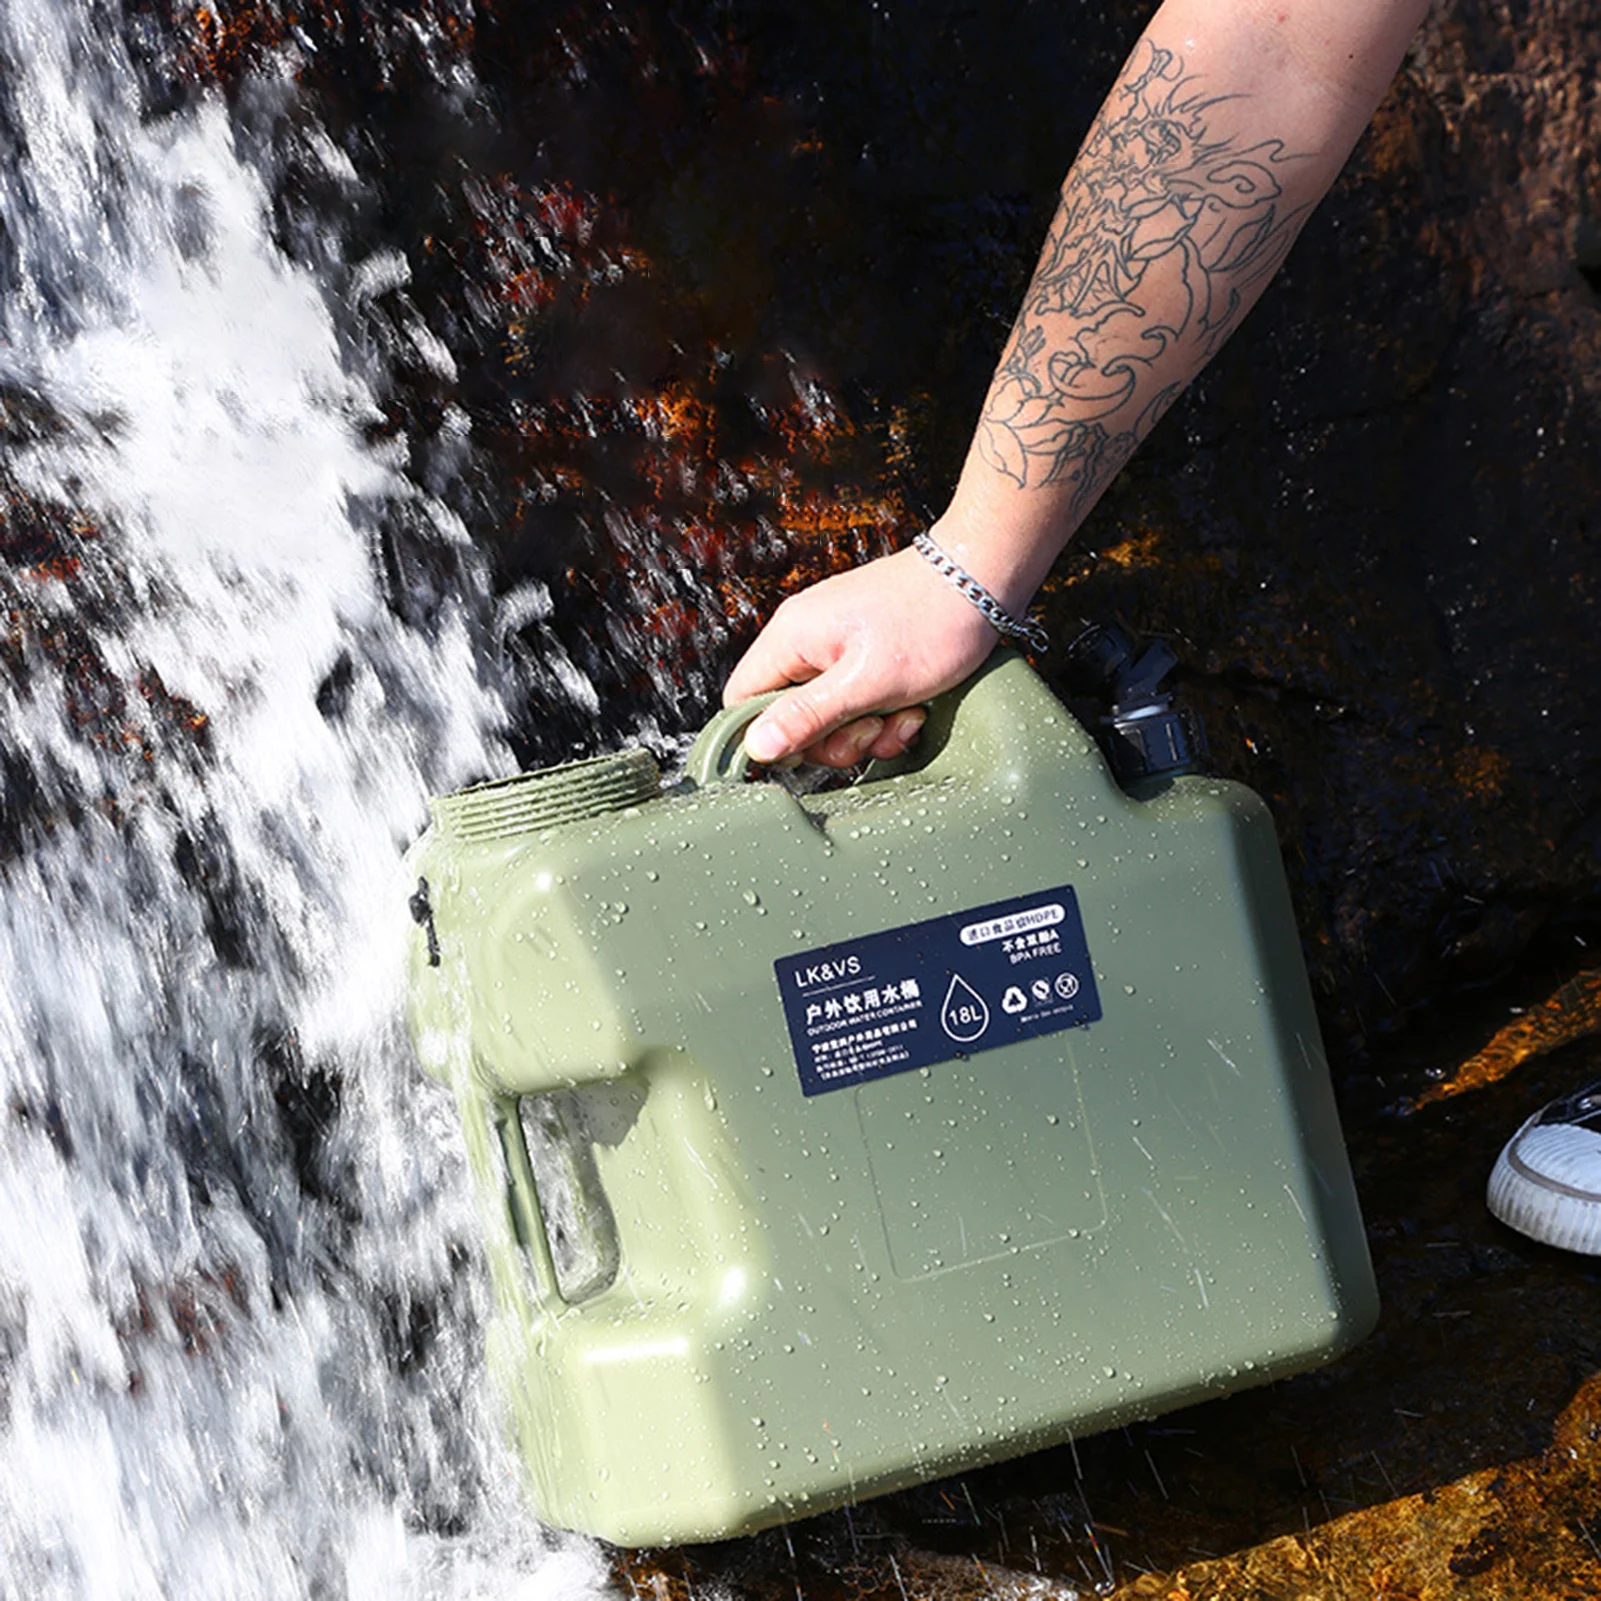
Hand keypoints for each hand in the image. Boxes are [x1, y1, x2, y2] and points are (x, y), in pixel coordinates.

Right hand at [722, 545, 1000, 767]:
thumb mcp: (867, 682)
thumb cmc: (930, 622)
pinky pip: (856, 700)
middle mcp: (805, 639)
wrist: (983, 577)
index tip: (809, 751)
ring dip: (866, 730)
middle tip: (873, 730)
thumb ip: (807, 716)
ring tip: (904, 717)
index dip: (766, 736)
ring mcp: (835, 644)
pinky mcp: (865, 652)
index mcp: (791, 638)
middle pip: (788, 716)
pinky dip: (884, 714)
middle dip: (833, 738)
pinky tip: (914, 708)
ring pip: (828, 714)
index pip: (741, 699)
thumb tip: (754, 748)